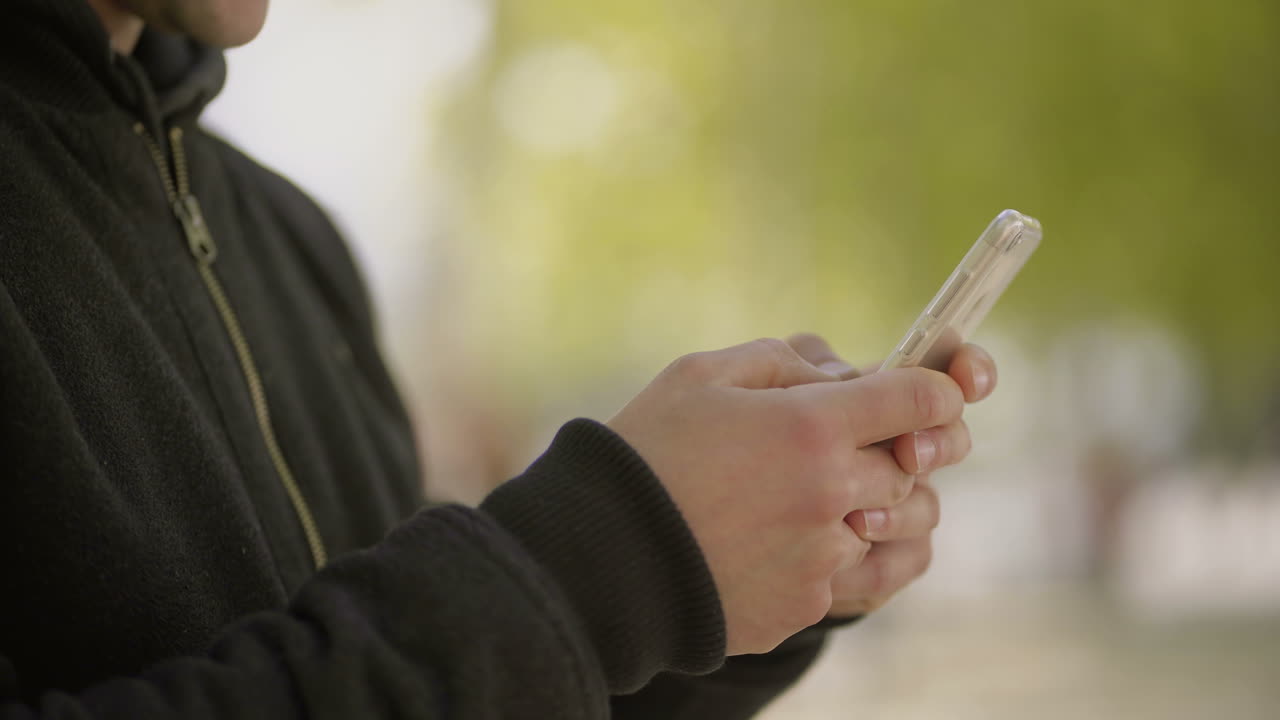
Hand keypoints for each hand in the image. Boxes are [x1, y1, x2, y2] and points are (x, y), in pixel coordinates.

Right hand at [607, 338, 965, 654]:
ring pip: (894, 530)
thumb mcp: (702, 375)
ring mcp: (821, 561)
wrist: (599, 557)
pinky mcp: (803, 608)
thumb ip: (782, 361)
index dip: (936, 390)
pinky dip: (839, 556)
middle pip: (912, 468)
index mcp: (809, 428)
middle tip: (858, 440)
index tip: (933, 390)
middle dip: (899, 448)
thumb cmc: (645, 453)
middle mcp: (829, 496)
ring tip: (833, 497)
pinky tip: (797, 542)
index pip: (918, 401)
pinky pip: (854, 579)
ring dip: (878, 507)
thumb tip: (839, 376)